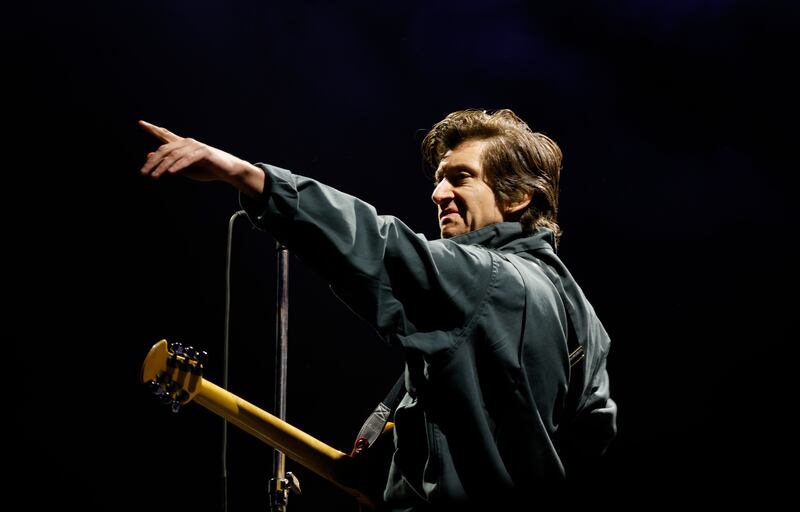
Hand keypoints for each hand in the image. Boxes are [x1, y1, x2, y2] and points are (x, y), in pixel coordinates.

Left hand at [138, 120, 264, 195]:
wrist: (229, 170)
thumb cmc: (207, 170)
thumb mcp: (185, 169)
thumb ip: (169, 162)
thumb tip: (149, 155)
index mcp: (182, 146)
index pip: (165, 135)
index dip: (153, 129)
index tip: (141, 123)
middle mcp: (187, 143)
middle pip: (165, 149)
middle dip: (153, 161)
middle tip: (143, 172)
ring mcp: (196, 146)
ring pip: (174, 156)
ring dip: (162, 167)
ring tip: (153, 176)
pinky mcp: (204, 153)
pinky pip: (187, 160)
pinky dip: (178, 166)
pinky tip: (170, 172)